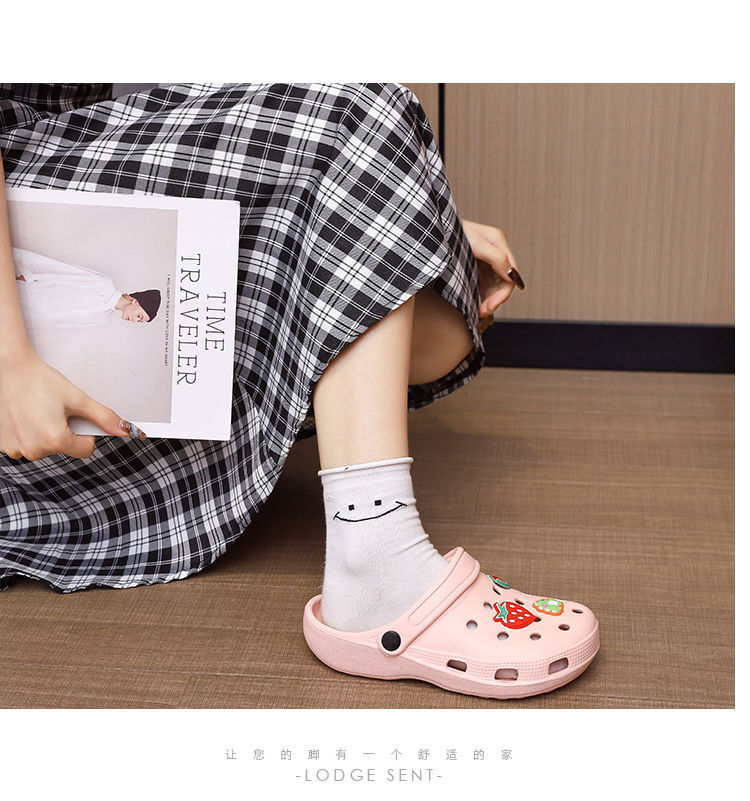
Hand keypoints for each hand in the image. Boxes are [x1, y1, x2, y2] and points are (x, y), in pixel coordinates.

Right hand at [0, 344, 137, 460]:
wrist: (7, 368)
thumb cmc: (40, 380)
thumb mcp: (77, 398)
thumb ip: (103, 417)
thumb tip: (125, 430)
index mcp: (54, 440)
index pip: (86, 450)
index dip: (86, 433)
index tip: (75, 416)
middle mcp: (33, 450)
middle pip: (64, 448)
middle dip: (64, 431)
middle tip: (52, 410)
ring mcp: (16, 449)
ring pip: (45, 447)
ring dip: (45, 432)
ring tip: (36, 411)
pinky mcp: (3, 445)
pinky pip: (26, 444)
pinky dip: (28, 432)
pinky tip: (24, 415)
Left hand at [461, 219, 524, 318]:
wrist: (431, 230)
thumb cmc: (451, 231)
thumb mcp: (475, 244)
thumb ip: (497, 258)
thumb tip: (512, 275)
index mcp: (498, 241)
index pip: (511, 273)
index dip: (503, 294)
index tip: (491, 307)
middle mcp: (494, 249)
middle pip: (503, 280)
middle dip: (495, 298)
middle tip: (482, 312)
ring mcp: (485, 256)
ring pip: (494, 283)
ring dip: (489, 299)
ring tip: (479, 311)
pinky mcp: (475, 262)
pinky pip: (484, 282)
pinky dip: (482, 294)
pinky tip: (476, 303)